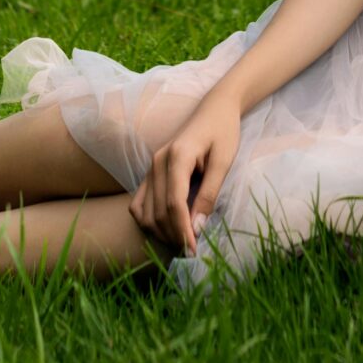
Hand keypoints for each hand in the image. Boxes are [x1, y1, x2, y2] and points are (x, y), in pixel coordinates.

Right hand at [131, 91, 240, 257]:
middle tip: (192, 252)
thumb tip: (198, 228)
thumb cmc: (223, 133)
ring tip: (182, 243)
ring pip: (144, 211)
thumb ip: (210, 194)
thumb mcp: (224, 161)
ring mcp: (150, 167)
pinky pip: (138, 203)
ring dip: (160, 232)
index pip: (174, 203)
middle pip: (159, 211)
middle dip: (174, 236)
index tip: (194, 250)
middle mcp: (157, 163)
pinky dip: (148, 220)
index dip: (183, 231)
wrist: (214, 110)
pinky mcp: (150, 172)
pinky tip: (166, 229)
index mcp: (177, 157)